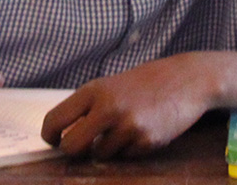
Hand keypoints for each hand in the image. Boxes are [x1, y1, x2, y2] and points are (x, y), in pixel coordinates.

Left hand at [40, 53, 215, 158]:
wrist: (187, 80)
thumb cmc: (146, 83)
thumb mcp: (111, 86)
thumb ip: (89, 107)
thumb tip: (65, 135)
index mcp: (94, 90)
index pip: (55, 119)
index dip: (50, 136)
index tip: (53, 141)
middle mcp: (108, 107)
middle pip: (72, 146)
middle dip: (74, 152)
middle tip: (82, 148)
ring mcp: (128, 125)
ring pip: (101, 154)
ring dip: (108, 149)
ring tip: (125, 129)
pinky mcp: (147, 140)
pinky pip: (127, 156)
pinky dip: (131, 149)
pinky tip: (144, 130)